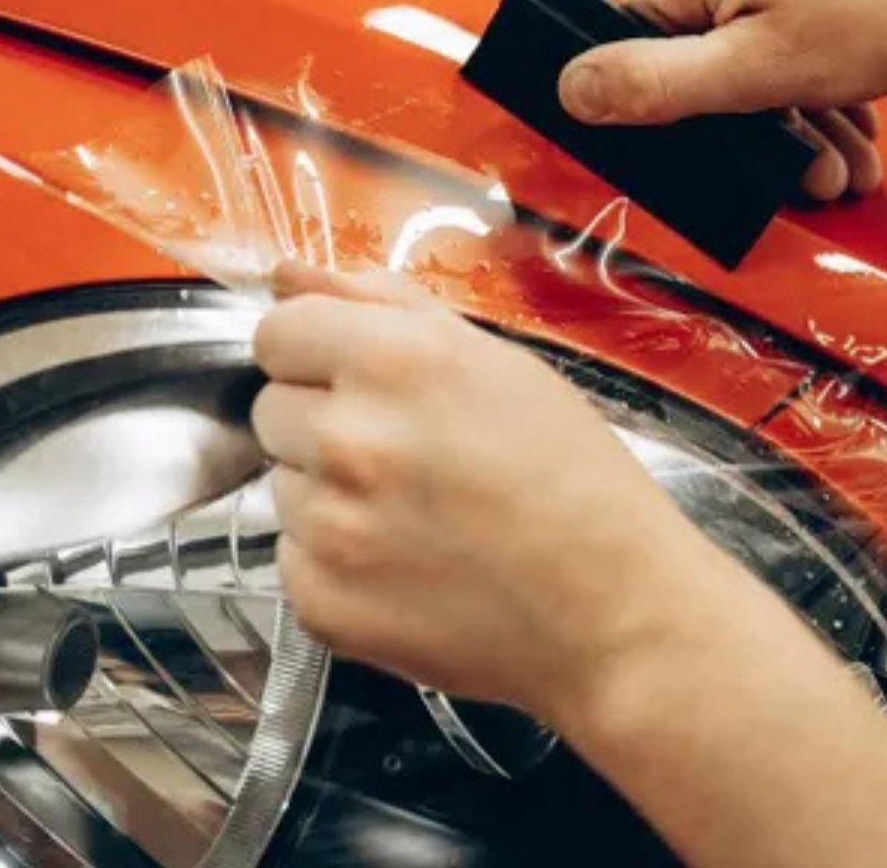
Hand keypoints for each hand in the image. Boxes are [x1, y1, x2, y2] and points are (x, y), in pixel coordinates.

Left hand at [250, 262, 742, 718]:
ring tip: (419, 516)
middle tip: (409, 455)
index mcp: (394, 362)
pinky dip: (337, 563)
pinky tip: (408, 565)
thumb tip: (291, 275)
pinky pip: (294, 559)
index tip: (358, 380)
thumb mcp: (499, 363)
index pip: (277, 333)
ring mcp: (329, 529)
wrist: (614, 611)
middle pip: (272, 409)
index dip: (318, 354)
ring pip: (282, 487)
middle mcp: (349, 440)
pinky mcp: (322, 602)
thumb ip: (384, 305)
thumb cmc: (574, 483)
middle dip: (324, 423)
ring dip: (330, 495)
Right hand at [558, 0, 886, 197]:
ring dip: (797, 115)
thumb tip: (569, 92)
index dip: (679, 116)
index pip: (638, 48)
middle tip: (816, 180)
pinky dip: (809, 75)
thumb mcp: (760, 72)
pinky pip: (773, 20)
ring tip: (847, 163)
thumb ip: (657, 86)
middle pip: (698, 51)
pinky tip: (851, 119)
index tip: (725, 159)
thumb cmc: (884, 6)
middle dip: (761, 128)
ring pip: (745, 44)